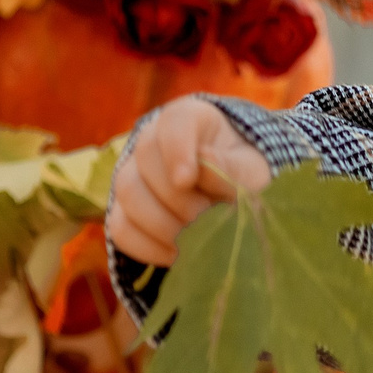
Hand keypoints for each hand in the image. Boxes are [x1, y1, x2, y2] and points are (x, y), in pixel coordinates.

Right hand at [106, 96, 272, 265]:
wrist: (229, 198)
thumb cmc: (244, 175)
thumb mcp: (252, 170)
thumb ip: (233, 168)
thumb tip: (204, 166)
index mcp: (188, 119)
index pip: (173, 123)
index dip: (176, 151)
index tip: (186, 180)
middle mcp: (151, 141)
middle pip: (145, 159)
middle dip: (178, 197)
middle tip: (207, 217)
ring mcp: (132, 175)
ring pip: (128, 194)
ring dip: (164, 223)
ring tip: (197, 236)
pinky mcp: (123, 212)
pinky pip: (121, 229)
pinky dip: (149, 247)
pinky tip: (178, 254)